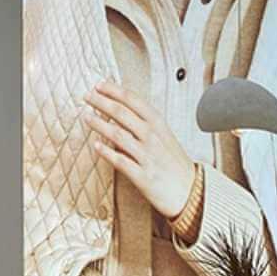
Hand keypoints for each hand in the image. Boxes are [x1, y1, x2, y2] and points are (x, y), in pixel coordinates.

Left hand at [82, 80, 195, 219]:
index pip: (134, 101)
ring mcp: (147, 156)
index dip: (114, 91)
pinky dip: (107, 152)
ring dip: (99, 124)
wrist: (191, 190)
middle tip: (86, 96)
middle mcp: (152, 137)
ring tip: (85, 117)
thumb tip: (119, 108)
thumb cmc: (173, 162)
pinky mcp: (142, 175)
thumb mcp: (164, 136)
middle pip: (122, 114)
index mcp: (158, 124)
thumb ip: (144, 123)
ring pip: (118, 135)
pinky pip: (121, 161)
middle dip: (102, 102)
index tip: (98, 84)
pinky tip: (95, 145)